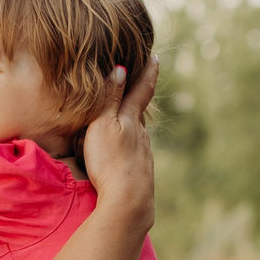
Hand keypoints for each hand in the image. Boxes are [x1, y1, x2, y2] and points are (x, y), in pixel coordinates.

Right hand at [79, 59, 157, 223]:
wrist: (128, 202)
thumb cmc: (110, 161)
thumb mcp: (103, 125)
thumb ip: (110, 98)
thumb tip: (121, 69)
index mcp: (132, 120)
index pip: (142, 90)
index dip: (148, 73)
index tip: (155, 57)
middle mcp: (142, 136)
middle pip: (138, 114)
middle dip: (135, 101)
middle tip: (134, 88)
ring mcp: (144, 156)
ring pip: (136, 136)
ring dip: (130, 128)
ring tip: (120, 124)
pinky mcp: (141, 174)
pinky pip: (133, 155)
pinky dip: (128, 149)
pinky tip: (121, 156)